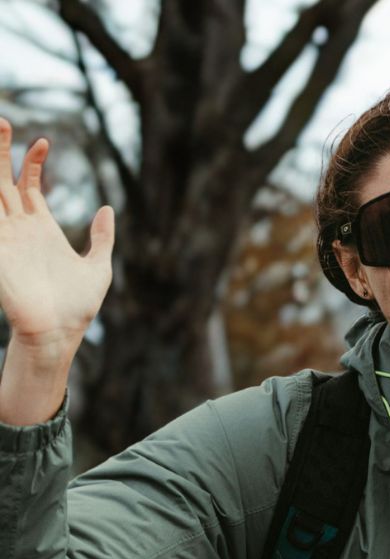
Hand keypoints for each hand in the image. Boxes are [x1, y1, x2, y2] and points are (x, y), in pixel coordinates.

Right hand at [0, 119, 113, 360]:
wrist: (60, 333)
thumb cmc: (77, 306)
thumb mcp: (98, 266)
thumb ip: (102, 237)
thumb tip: (107, 208)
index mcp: (41, 228)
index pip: (29, 185)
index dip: (33, 162)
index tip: (44, 141)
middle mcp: (18, 228)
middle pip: (2, 180)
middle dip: (0, 151)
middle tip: (2, 121)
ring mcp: (4, 237)